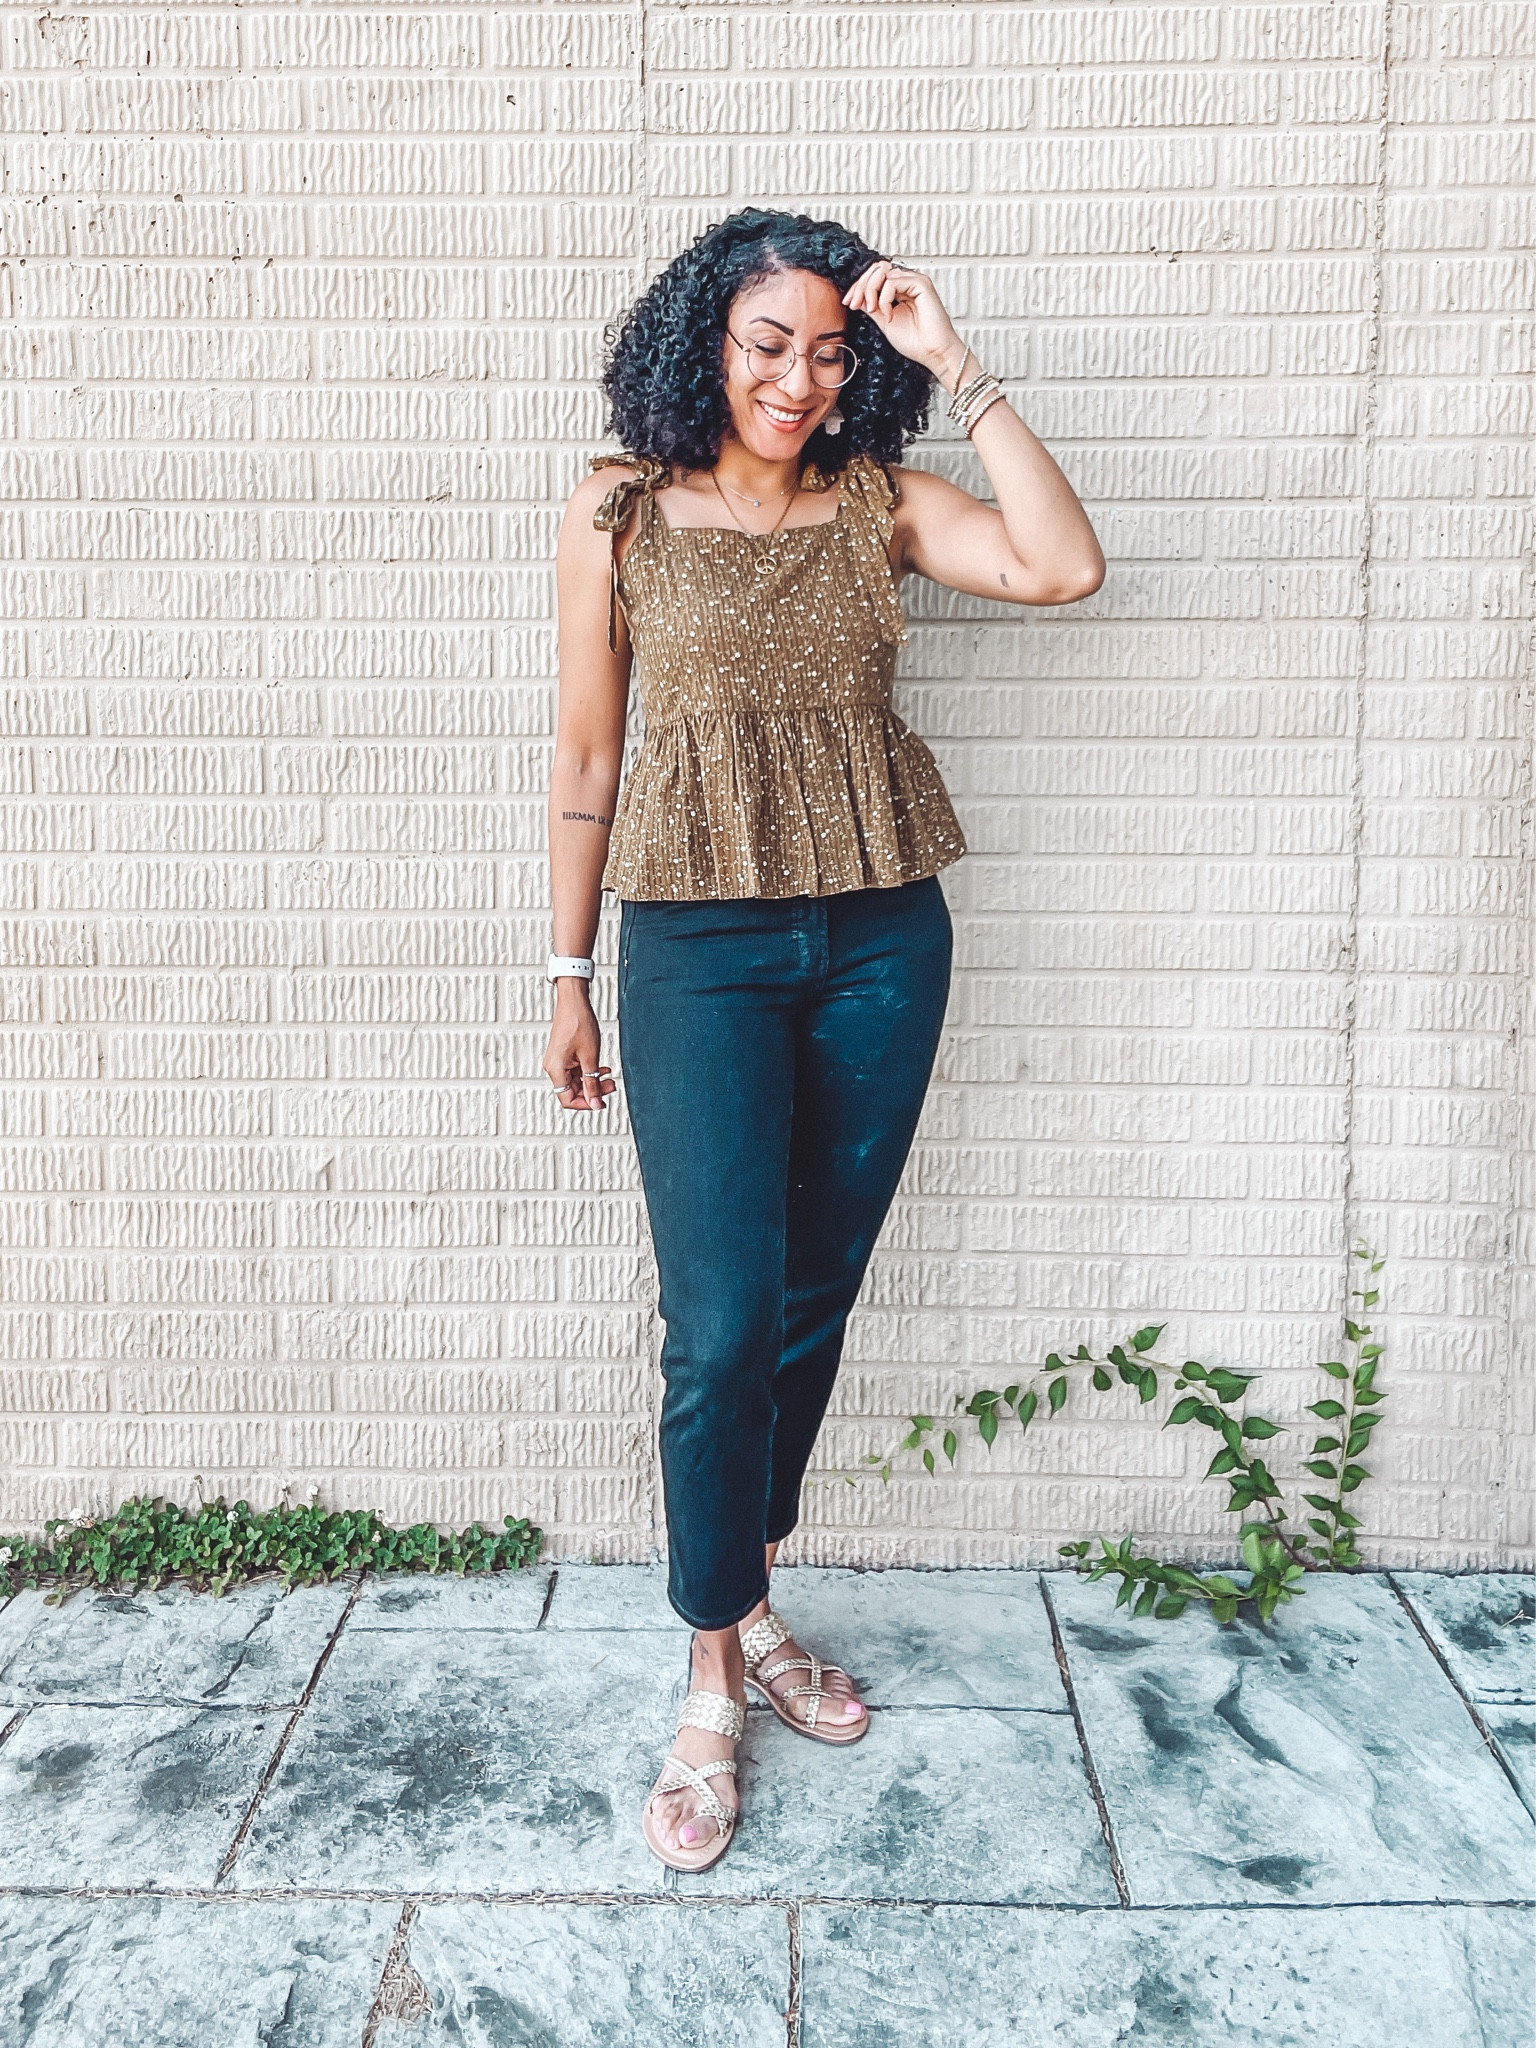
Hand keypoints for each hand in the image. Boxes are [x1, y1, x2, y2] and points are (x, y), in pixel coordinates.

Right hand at [542, 985, 614, 1111]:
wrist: (574, 1002)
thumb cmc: (579, 1023)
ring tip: (609, 1077)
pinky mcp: (563, 1055)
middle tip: (610, 1087)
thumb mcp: (590, 1057)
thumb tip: (595, 1103)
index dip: (586, 1104)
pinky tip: (601, 1068)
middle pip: (572, 1091)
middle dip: (592, 1091)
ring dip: (593, 1081)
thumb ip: (592, 1083)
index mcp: (556, 1069)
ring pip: (576, 1081)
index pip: (567, 1099)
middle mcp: (553, 1067)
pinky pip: (575, 1070)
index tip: (601, 1102)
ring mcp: (558, 1060)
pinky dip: (589, 1072)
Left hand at [843, 260, 966, 389]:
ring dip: (871, 290)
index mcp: (899, 290)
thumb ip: (872, 306)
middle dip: (861, 286)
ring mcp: (914, 281)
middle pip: (877, 269)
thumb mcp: (883, 321)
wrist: (933, 353)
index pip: (875, 276)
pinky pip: (893, 281)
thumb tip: (857, 296)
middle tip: (854, 304)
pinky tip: (889, 315)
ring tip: (874, 311)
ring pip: (882, 271)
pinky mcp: (921, 284)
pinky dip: (885, 298)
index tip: (848, 302)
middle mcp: (907, 282)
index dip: (859, 286)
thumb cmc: (915, 342)